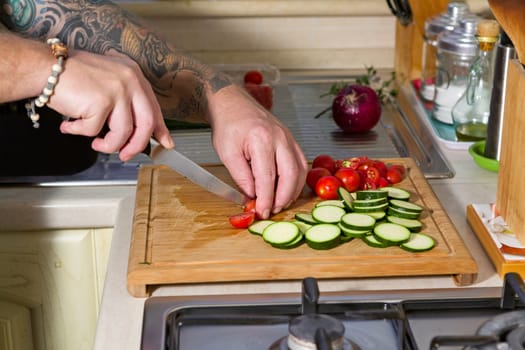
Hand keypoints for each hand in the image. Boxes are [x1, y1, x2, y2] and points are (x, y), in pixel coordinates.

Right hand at [48, 50, 172, 160]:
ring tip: (94, 142)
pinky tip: (71, 124)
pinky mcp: (101, 101)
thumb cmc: (71, 76)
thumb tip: (136, 130)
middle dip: (136, 145)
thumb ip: (125, 103)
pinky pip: (95, 131)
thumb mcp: (108, 83)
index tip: (165, 143)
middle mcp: (129, 80)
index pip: (154, 108)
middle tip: (126, 155)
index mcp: (133, 75)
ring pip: (123, 133)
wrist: (44, 67)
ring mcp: (117, 90)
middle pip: (146, 124)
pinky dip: (80, 132)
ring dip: (107, 145)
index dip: (160, 129)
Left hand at [208, 85, 307, 218]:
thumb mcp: (227, 153)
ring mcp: (289, 138)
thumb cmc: (228, 126)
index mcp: (261, 139)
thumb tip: (252, 197)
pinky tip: (288, 190)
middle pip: (289, 175)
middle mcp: (280, 137)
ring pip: (300, 170)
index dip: (265, 199)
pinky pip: (301, 163)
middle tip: (272, 211)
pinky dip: (297, 180)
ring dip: (292, 191)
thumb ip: (240, 176)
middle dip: (282, 198)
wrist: (233, 104)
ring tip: (280, 204)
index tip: (261, 212)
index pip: (267, 177)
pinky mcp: (291, 140)